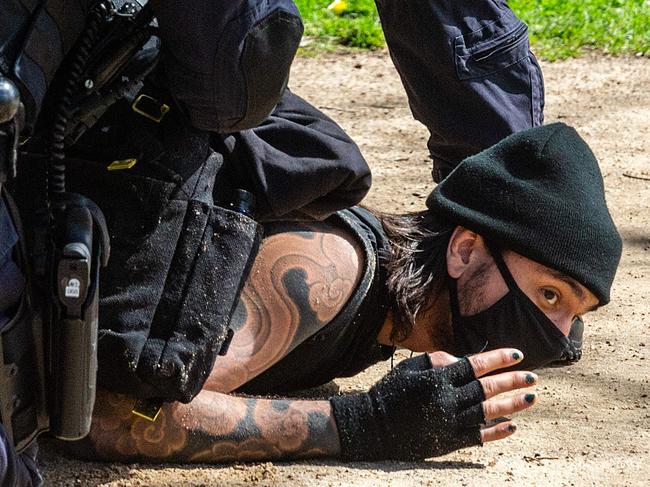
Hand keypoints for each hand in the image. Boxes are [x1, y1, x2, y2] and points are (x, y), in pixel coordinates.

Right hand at [331, 348, 536, 460]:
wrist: (372, 426)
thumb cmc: (390, 392)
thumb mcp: (409, 369)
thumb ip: (436, 360)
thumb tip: (461, 359)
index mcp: (436, 379)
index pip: (474, 366)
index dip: (498, 359)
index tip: (517, 354)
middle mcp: (445, 401)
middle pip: (486, 389)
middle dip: (512, 381)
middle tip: (533, 377)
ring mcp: (447, 423)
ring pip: (487, 412)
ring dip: (511, 405)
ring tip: (530, 398)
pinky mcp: (446, 442)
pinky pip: (477, 437)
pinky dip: (495, 432)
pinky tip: (512, 426)